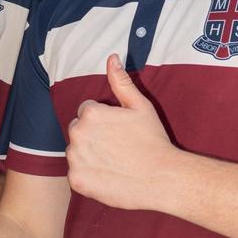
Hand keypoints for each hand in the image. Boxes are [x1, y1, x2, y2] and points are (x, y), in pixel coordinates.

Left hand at [66, 53, 176, 209]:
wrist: (161, 178)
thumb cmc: (153, 140)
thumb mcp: (140, 106)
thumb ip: (121, 82)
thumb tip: (111, 58)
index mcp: (90, 113)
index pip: (87, 112)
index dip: (104, 122)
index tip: (119, 132)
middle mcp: (78, 133)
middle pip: (78, 131)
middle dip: (92, 137)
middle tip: (117, 148)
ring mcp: (75, 158)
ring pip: (75, 152)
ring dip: (88, 156)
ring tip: (113, 163)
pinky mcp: (76, 180)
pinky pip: (76, 174)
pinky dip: (88, 176)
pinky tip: (108, 176)